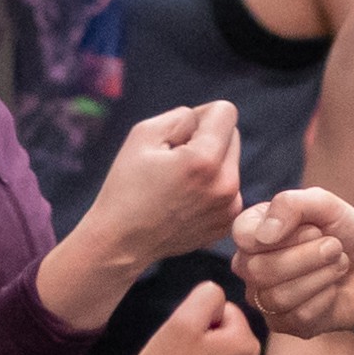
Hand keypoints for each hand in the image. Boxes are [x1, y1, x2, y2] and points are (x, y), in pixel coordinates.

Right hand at [86, 100, 243, 266]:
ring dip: (210, 165)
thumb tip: (204, 122)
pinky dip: (210, 188)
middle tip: (174, 161)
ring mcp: (229, 208)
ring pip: (230, 163)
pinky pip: (228, 188)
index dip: (200, 115)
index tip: (178, 136)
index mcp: (204, 161)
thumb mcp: (143, 134)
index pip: (226, 112)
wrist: (121, 242)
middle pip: (232, 136)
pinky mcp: (227, 223)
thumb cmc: (126, 186)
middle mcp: (225, 185)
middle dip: (207, 139)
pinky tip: (183, 201)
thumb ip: (181, 117)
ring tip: (177, 184)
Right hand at [232, 187, 353, 338]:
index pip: (243, 235)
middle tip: (335, 247)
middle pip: (258, 270)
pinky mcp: (285, 324)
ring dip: (320, 277)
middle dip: (307, 257)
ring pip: (278, 297)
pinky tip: (333, 289)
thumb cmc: (347, 231)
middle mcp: (251, 266)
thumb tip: (263, 236)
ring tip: (339, 265)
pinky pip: (297, 317)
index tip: (315, 229)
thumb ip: (290, 204)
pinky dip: (325, 299)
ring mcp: (265, 298)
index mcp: (254, 232)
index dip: (283, 234)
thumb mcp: (324, 204)